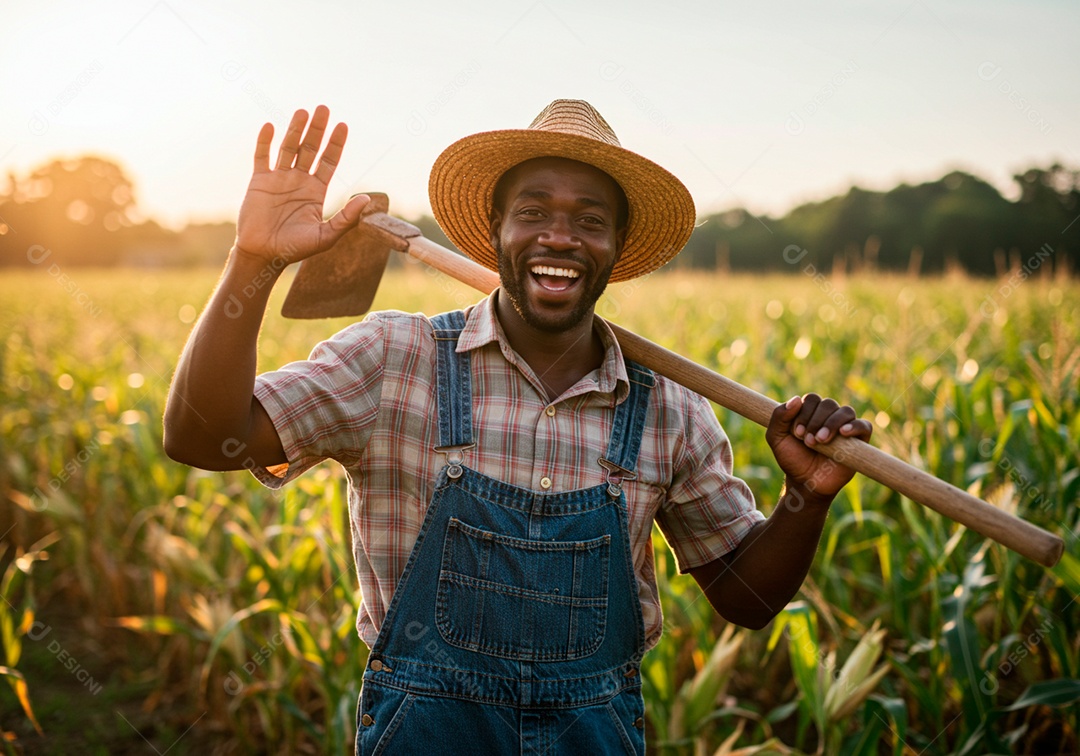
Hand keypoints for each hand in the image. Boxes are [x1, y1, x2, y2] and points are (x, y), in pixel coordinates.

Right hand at [234, 105, 369, 264]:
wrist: (264, 255)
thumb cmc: (295, 249)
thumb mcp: (326, 236)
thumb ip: (346, 219)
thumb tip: (365, 199)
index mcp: (316, 190)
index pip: (328, 161)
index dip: (335, 144)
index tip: (343, 126)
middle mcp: (299, 180)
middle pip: (310, 149)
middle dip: (317, 130)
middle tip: (324, 108)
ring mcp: (279, 178)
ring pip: (288, 148)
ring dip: (295, 130)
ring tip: (303, 112)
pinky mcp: (259, 181)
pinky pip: (262, 157)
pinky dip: (264, 142)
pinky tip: (269, 126)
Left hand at [765, 393, 872, 500]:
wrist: (806, 483)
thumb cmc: (792, 459)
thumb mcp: (776, 438)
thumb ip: (779, 417)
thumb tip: (796, 399)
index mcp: (811, 412)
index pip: (812, 399)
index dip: (804, 412)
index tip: (797, 433)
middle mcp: (829, 416)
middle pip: (828, 404)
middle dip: (816, 421)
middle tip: (808, 440)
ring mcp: (845, 427)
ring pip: (846, 411)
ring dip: (832, 423)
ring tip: (821, 440)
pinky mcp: (859, 441)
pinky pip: (864, 426)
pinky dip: (854, 426)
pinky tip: (843, 433)